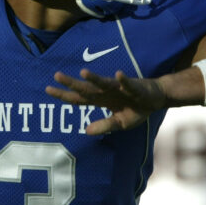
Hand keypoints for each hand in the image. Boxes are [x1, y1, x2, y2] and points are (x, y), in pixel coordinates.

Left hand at [45, 69, 166, 134]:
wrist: (156, 98)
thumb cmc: (136, 108)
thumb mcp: (120, 123)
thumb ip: (104, 126)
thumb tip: (86, 131)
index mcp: (101, 100)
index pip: (79, 98)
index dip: (64, 95)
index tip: (48, 89)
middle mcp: (107, 92)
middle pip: (86, 88)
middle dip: (72, 83)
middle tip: (56, 76)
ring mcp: (120, 88)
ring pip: (104, 83)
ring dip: (95, 79)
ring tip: (84, 73)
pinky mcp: (134, 87)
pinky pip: (128, 83)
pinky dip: (123, 80)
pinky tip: (118, 74)